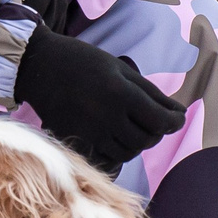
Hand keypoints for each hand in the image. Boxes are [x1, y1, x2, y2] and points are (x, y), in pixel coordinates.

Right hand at [13, 25, 183, 172]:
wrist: (38, 66)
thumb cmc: (82, 61)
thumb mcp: (121, 68)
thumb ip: (151, 93)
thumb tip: (179, 114)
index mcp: (120, 94)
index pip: (160, 121)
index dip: (174, 122)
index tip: (176, 119)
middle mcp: (106, 117)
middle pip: (146, 140)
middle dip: (155, 132)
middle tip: (153, 120)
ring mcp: (89, 132)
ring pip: (128, 152)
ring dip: (136, 142)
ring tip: (131, 125)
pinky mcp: (75, 140)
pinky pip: (106, 156)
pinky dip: (116, 149)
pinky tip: (114, 134)